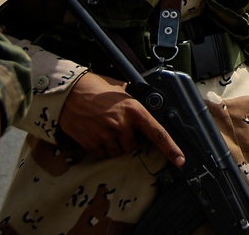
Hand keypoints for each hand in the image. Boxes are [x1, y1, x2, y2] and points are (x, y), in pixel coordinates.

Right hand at [59, 72, 184, 165]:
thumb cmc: (96, 89)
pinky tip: (94, 132)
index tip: (180, 160)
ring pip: (117, 151)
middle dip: (127, 139)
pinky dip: (99, 147)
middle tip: (116, 125)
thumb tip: (147, 108)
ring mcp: (106, 135)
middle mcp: (122, 125)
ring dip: (113, 144)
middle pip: (133, 146)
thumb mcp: (122, 90)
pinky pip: (101, 154)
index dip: (171, 148)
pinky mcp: (91, 143)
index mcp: (134, 110)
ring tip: (103, 127)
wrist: (69, 93)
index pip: (157, 133)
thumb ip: (135, 102)